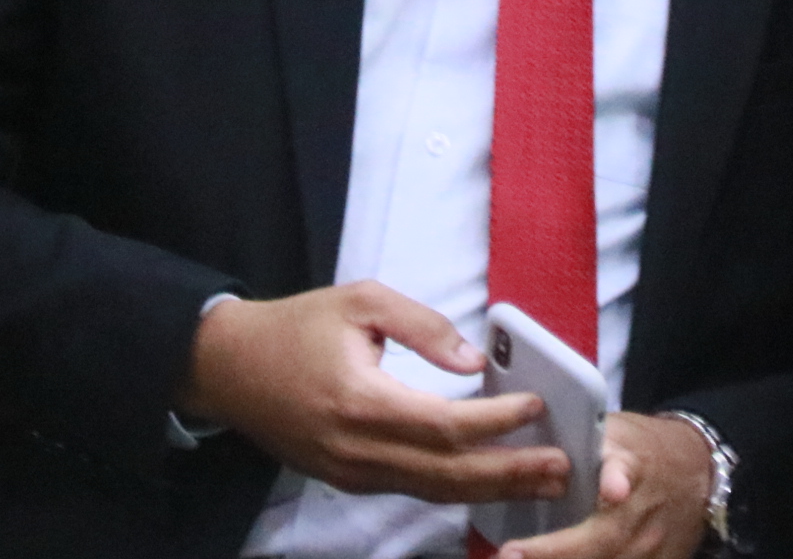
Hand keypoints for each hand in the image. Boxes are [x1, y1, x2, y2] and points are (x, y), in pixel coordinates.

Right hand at [179, 282, 569, 503]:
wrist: (228, 367)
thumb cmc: (296, 326)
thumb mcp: (360, 301)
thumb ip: (422, 326)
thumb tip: (474, 361)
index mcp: (360, 402)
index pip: (444, 425)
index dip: (496, 421)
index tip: (538, 407)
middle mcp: (357, 450)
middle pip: (448, 474)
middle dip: (510, 473)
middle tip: (565, 468)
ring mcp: (351, 473)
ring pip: (433, 492)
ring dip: (491, 488)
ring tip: (542, 481)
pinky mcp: (348, 480)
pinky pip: (411, 490)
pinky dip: (456, 487)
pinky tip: (490, 479)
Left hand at [499, 411, 715, 558]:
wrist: (699, 474)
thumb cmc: (642, 448)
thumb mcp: (616, 430)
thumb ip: (582, 439)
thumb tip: (529, 434)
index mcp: (631, 465)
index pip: (623, 471)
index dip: (615, 479)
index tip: (613, 490)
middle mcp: (641, 510)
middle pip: (604, 536)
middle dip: (556, 550)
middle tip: (510, 555)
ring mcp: (650, 544)